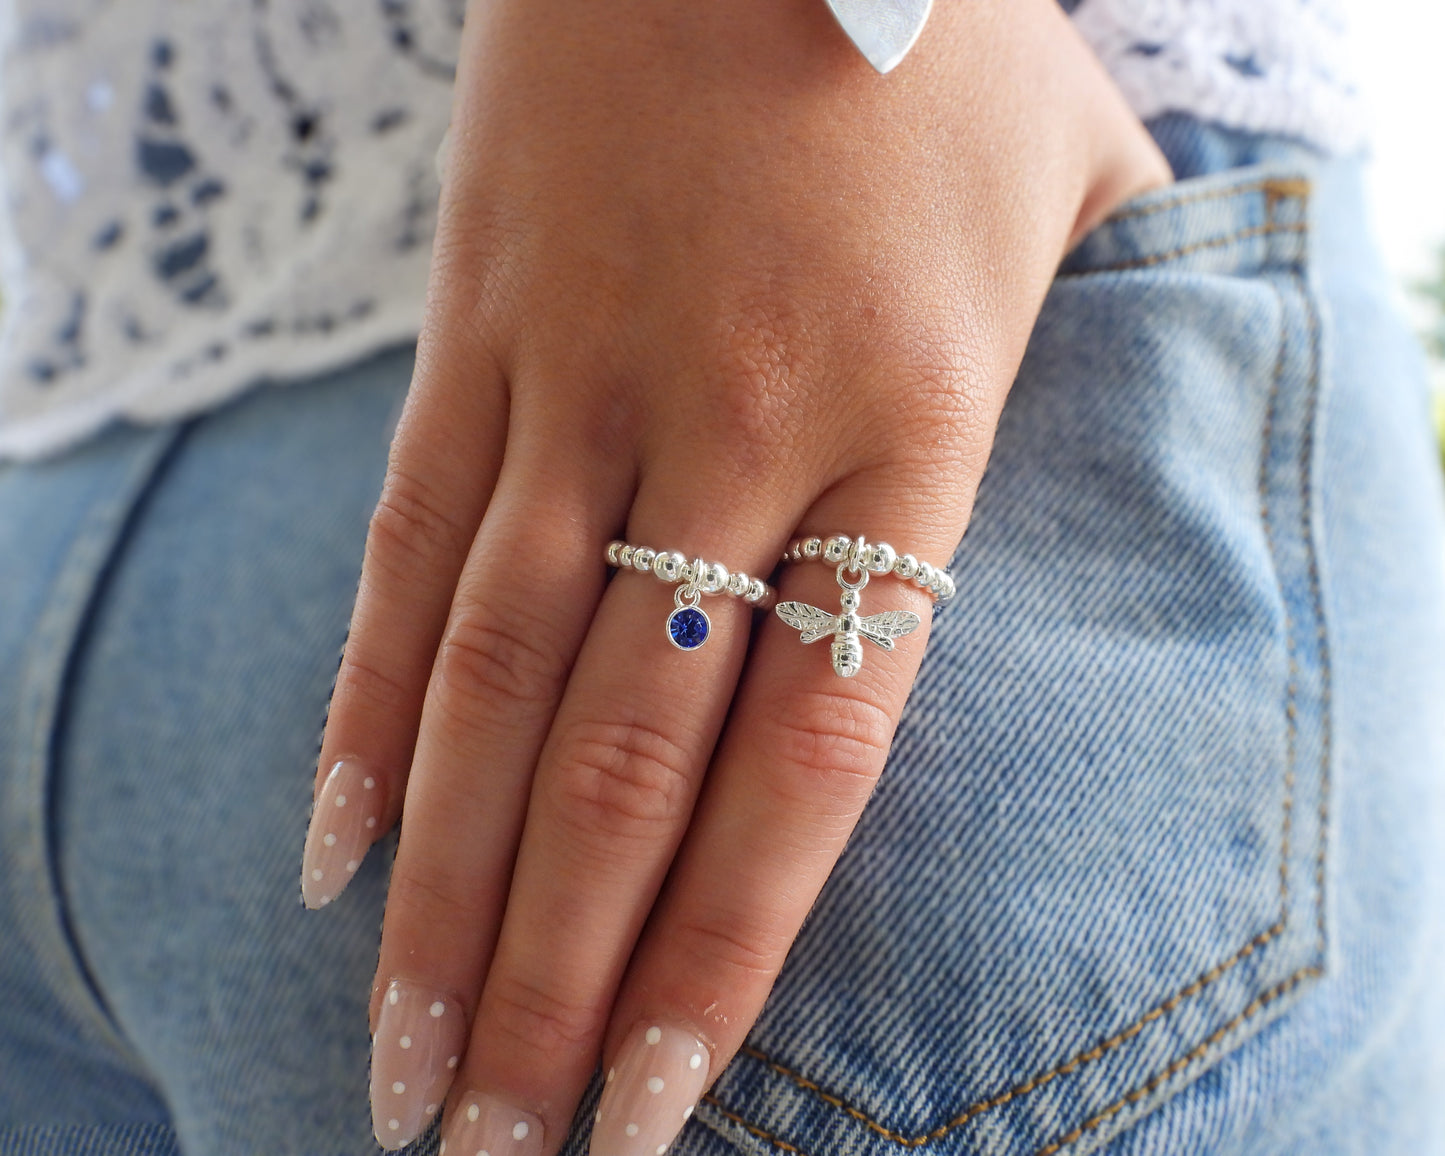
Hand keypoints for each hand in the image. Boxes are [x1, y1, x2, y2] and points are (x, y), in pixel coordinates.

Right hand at [302, 0, 1169, 1150]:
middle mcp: (729, 424)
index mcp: (906, 420)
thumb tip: (1179, 474)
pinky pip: (401, 553)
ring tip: (404, 1062)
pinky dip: (362, 712)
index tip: (653, 1114)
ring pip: (485, 685)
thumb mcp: (1087, 184)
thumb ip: (1124, 350)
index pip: (810, 752)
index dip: (719, 948)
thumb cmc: (938, 31)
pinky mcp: (477, 330)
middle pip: (621, 761)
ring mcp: (580, 377)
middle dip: (552, 981)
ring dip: (439, 894)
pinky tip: (332, 852)